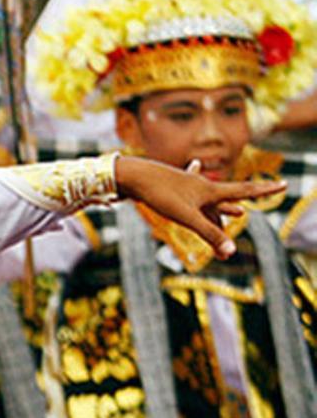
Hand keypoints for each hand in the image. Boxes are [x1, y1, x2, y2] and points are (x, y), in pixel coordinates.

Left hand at [114, 155, 286, 258]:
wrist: (132, 176)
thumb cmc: (159, 194)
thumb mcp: (186, 218)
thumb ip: (209, 234)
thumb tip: (230, 252)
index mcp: (210, 191)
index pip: (244, 191)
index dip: (265, 189)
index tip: (284, 183)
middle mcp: (202, 186)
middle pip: (227, 202)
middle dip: (241, 213)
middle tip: (260, 215)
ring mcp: (187, 185)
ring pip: (210, 201)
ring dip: (222, 211)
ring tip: (238, 213)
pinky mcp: (173, 186)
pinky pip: (191, 190)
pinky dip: (198, 184)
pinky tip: (196, 165)